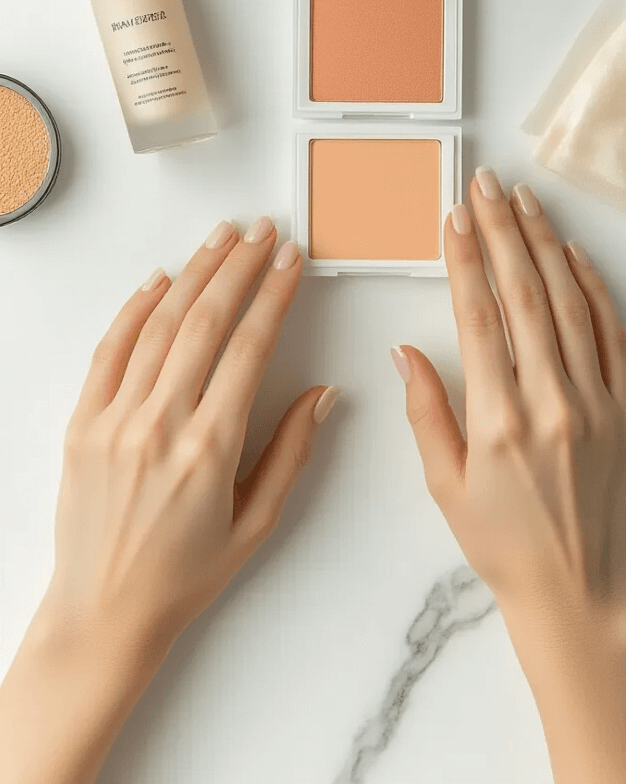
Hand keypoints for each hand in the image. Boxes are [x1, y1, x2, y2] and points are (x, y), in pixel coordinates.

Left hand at [43, 218, 336, 675]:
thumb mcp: (256, 523)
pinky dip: (134, 309)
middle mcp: (160, 425)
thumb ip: (292, 452)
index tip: (290, 262)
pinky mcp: (82, 424)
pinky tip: (160, 280)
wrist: (104, 613)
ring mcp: (115, 421)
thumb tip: (323, 394)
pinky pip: (110, 351)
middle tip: (263, 232)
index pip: (249, 346)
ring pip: (159, 325)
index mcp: (210, 449)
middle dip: (240, 267)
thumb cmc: (183, 576)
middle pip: (205, 321)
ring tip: (222, 238)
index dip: (274, 295)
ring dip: (194, 273)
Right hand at [393, 170, 625, 636]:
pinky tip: (573, 254)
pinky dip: (593, 289)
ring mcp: (595, 403)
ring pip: (569, 304)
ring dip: (545, 245)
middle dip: (501, 231)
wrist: (577, 593)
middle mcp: (550, 404)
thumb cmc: (503, 544)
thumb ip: (425, 410)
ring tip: (524, 202)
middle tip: (485, 186)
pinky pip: (612, 335)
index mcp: (497, 421)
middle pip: (524, 295)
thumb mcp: (444, 484)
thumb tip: (404, 349)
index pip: (479, 317)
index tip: (452, 217)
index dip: (464, 260)